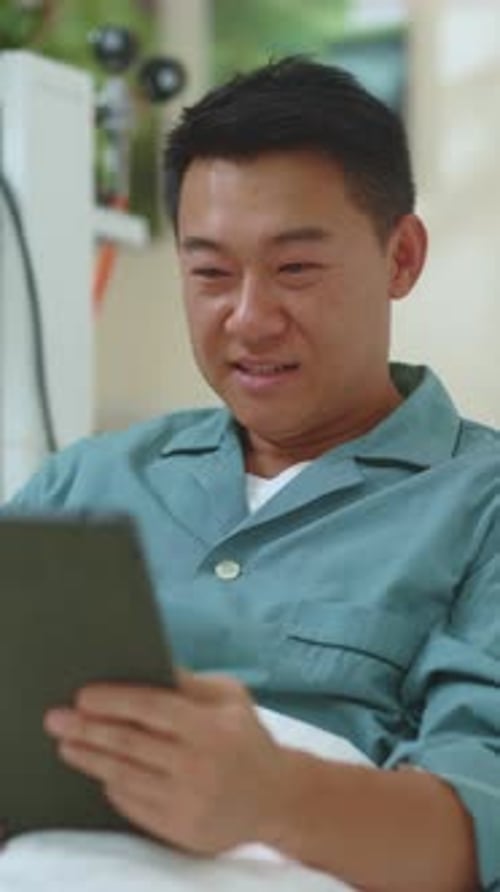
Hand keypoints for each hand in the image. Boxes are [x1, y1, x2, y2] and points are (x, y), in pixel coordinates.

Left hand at [44, 671, 289, 853]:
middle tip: (56, 719)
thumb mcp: (231, 697)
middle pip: (129, 743)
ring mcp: (188, 801)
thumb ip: (190, 682)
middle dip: (87, 729)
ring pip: (125, 776)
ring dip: (90, 759)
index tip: (83, 695)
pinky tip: (100, 772)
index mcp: (211, 727)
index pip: (151, 709)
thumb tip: (149, 661)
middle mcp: (198, 765)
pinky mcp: (181, 830)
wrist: (277, 798)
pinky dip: (113, 786)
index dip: (113, 700)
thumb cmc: (247, 737)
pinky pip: (134, 805)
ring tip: (67, 745)